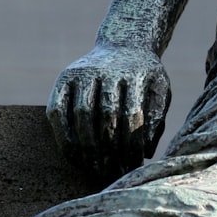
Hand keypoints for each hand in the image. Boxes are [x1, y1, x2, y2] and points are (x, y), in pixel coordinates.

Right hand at [47, 45, 170, 180]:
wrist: (124, 43)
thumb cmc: (144, 75)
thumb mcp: (159, 89)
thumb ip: (156, 116)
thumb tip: (145, 151)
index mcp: (135, 72)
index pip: (132, 114)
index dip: (131, 145)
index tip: (133, 167)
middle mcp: (107, 70)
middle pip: (106, 116)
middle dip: (109, 150)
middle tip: (112, 173)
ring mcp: (82, 72)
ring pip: (81, 114)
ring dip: (87, 147)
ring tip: (93, 169)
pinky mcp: (64, 79)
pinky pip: (57, 111)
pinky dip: (63, 136)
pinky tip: (73, 156)